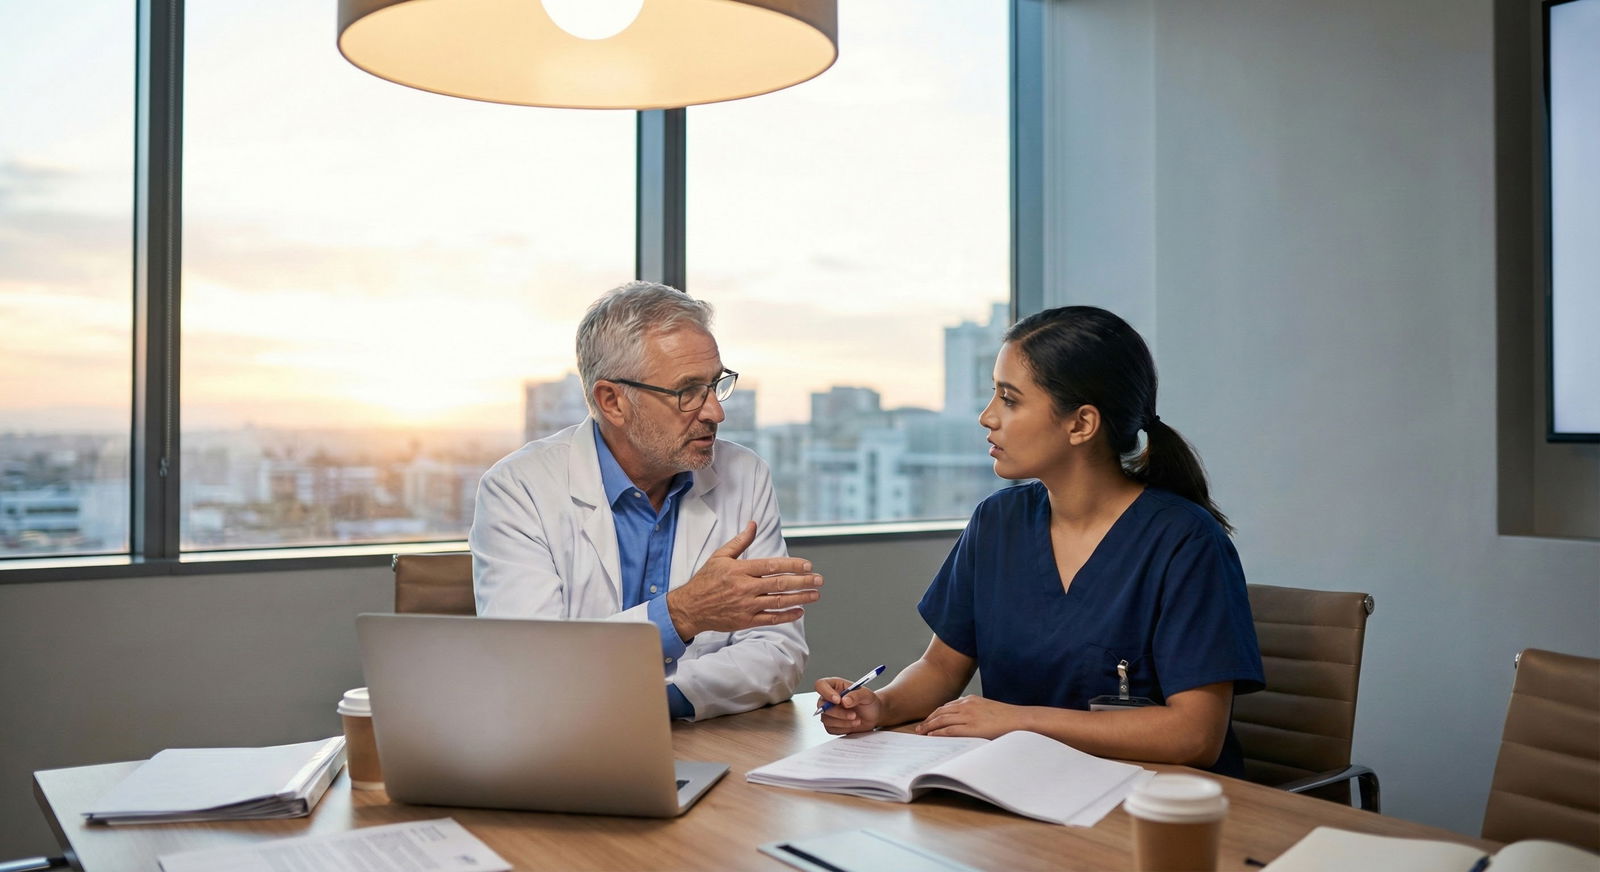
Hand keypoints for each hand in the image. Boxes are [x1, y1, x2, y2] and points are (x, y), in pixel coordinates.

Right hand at [666, 522, 822, 638]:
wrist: (690, 608)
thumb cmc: (705, 580)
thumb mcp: (720, 556)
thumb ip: (740, 542)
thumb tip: (753, 524)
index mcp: (740, 570)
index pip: (772, 565)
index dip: (792, 565)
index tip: (808, 565)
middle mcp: (745, 588)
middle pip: (780, 584)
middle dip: (803, 582)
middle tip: (819, 580)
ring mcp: (746, 606)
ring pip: (778, 602)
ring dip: (800, 598)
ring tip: (815, 595)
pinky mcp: (745, 621)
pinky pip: (770, 619)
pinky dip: (786, 616)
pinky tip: (800, 611)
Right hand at [815, 677, 883, 734]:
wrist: (874, 715)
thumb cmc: (869, 701)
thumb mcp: (867, 695)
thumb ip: (856, 695)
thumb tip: (844, 701)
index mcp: (835, 686)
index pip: (820, 685)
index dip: (826, 692)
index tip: (839, 700)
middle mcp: (828, 698)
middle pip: (822, 705)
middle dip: (838, 712)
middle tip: (853, 715)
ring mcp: (828, 712)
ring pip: (826, 719)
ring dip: (843, 721)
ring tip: (857, 720)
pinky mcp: (831, 724)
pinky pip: (831, 728)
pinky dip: (843, 728)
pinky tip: (853, 724)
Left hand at [915, 695, 1023, 738]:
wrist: (1020, 719)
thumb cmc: (1006, 717)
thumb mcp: (987, 709)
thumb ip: (975, 712)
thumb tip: (967, 722)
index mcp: (971, 700)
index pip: (947, 706)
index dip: (935, 714)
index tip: (928, 720)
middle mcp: (967, 705)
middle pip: (941, 712)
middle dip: (928, 720)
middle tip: (919, 728)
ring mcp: (969, 716)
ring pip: (942, 720)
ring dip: (929, 726)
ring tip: (921, 733)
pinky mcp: (972, 727)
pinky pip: (950, 730)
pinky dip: (939, 733)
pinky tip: (932, 736)